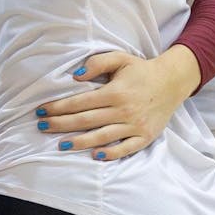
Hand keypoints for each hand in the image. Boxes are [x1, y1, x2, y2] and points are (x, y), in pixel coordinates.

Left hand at [35, 46, 199, 160]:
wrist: (172, 82)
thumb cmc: (141, 70)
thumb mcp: (120, 59)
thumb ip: (97, 63)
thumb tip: (75, 76)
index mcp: (115, 91)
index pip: (80, 102)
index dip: (59, 107)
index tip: (42, 110)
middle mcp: (124, 110)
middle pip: (86, 120)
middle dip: (61, 124)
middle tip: (42, 126)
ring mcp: (135, 125)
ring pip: (102, 136)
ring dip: (80, 142)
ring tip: (61, 145)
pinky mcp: (145, 137)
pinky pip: (126, 148)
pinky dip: (111, 153)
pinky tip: (95, 156)